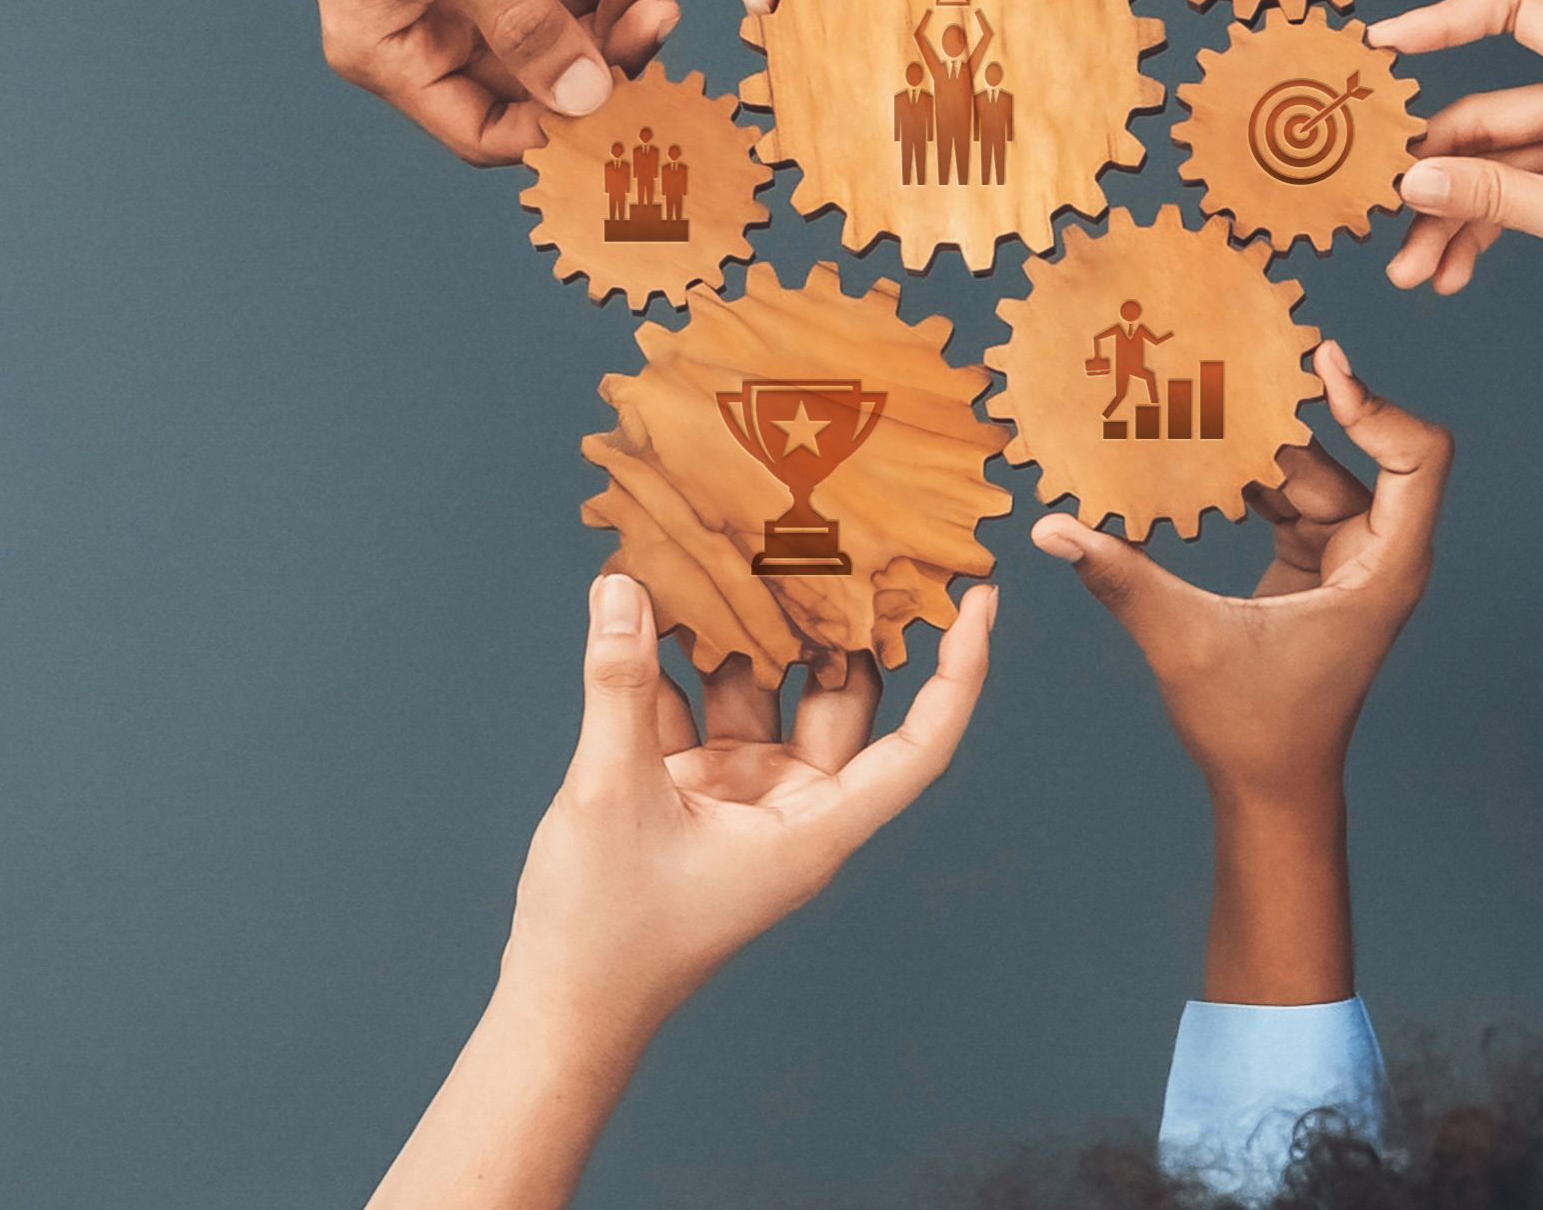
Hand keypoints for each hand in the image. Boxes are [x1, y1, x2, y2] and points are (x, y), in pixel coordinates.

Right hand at [242, 0, 675, 164]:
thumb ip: (522, 25)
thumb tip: (584, 99)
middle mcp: (411, 38)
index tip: (629, 91)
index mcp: (386, 54)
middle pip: (526, 89)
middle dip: (598, 55)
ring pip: (541, 41)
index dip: (561, 125)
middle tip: (658, 11)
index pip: (486, 132)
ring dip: (601, 12)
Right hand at [507, 574, 993, 1026]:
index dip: (958, 675)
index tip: (981, 602)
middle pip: (842, 700)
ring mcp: (739, 798)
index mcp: (813, 830)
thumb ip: (619, 686)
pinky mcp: (685, 792)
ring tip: (735, 547)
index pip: (919, 745)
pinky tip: (646, 603)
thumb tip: (622, 590)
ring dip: (743, 632)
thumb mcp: (612, 794)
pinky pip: (694, 710)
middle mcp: (790, 807)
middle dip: (837, 623)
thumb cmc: (608, 933)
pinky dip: (671, 663)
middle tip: (836, 537)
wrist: (561, 1007)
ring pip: (762, 694)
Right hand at [1032, 343, 1449, 807]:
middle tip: (1231, 361)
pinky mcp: (1314, 564)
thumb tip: (1051, 527)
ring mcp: (1347, 558)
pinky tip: (1190, 454)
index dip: (1378, 405)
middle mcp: (1378, 554)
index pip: (1419, 457)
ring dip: (1255, 444)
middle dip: (1291, 413)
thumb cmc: (1253, 728)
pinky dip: (1243, 478)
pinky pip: (1285, 498)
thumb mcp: (1184, 642)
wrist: (1271, 788)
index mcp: (1383, 568)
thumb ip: (1122, 577)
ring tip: (1192, 399)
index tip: (1321, 369)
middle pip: (1351, 453)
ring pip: (1309, 472)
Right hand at [1368, 0, 1542, 400]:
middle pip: (1487, 114)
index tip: (1386, 47)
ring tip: (1412, 271)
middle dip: (1434, 171)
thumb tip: (1413, 179)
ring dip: (1450, 216)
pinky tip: (1452, 273)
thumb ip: (1497, 196)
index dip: (1449, 18)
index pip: (1521, 11)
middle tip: (1382, 212)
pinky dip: (1482, 233)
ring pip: (1495, 169)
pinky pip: (1515, 201)